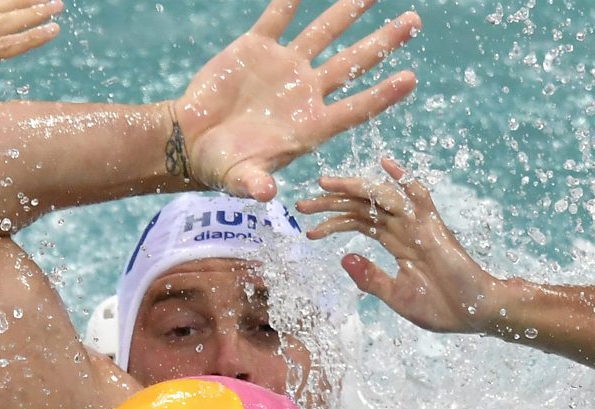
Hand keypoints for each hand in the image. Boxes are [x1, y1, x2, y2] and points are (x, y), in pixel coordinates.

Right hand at [175, 0, 420, 200]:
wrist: (189, 141)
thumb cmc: (219, 165)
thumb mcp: (237, 178)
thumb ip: (253, 183)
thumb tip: (265, 193)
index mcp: (308, 126)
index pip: (353, 108)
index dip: (381, 95)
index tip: (410, 79)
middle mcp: (304, 93)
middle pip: (352, 64)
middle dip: (383, 43)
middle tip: (414, 22)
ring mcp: (283, 68)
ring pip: (324, 33)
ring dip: (349, 11)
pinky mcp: (256, 49)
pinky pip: (278, 17)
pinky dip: (292, 1)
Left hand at [296, 157, 500, 333]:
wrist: (475, 313)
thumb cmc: (440, 306)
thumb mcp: (395, 296)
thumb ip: (370, 278)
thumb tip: (343, 258)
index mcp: (394, 243)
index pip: (357, 223)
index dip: (333, 223)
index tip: (308, 229)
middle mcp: (404, 229)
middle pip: (362, 207)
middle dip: (332, 203)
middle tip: (303, 203)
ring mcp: (419, 225)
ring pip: (380, 198)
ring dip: (353, 188)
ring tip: (326, 184)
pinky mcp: (435, 227)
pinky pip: (418, 197)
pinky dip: (403, 179)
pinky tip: (386, 165)